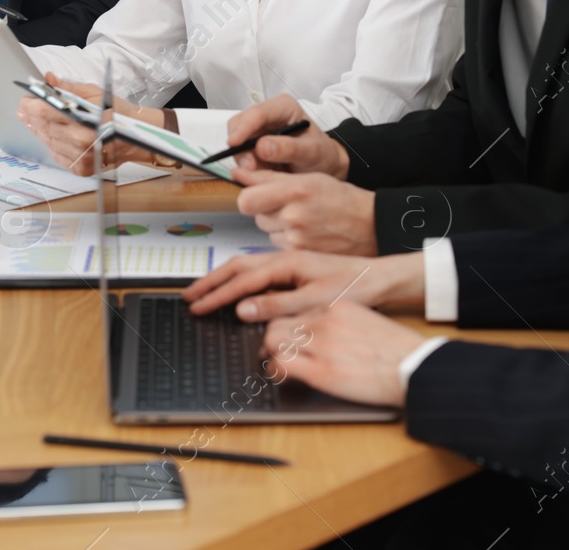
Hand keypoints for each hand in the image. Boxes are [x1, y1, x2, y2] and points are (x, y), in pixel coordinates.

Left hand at [16, 73, 161, 175]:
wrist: (137, 138)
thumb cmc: (117, 112)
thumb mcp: (94, 94)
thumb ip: (68, 88)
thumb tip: (49, 79)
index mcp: (84, 122)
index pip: (46, 113)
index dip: (31, 106)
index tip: (25, 100)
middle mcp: (80, 143)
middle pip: (44, 128)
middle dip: (32, 117)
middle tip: (23, 110)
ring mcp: (80, 159)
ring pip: (49, 143)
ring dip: (40, 131)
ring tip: (33, 121)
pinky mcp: (81, 169)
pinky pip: (58, 156)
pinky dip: (53, 145)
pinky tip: (50, 135)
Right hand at [183, 248, 423, 319]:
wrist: (380, 277)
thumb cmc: (354, 287)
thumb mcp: (315, 302)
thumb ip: (278, 306)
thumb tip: (243, 310)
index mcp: (286, 264)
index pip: (241, 280)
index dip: (216, 295)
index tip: (197, 307)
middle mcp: (283, 259)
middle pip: (236, 267)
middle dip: (210, 282)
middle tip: (188, 297)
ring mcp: (288, 263)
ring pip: (245, 267)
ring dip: (221, 279)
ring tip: (203, 292)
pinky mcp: (294, 269)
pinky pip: (257, 272)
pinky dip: (238, 280)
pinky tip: (236, 290)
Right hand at [224, 95, 348, 178]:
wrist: (323, 167)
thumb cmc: (321, 154)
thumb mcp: (312, 152)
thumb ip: (289, 148)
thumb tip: (261, 147)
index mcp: (283, 107)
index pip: (257, 113)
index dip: (243, 128)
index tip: (234, 143)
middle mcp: (267, 116)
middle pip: (239, 125)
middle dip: (240, 147)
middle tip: (250, 168)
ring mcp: (257, 131)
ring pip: (236, 142)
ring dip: (244, 160)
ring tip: (264, 174)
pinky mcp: (252, 147)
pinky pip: (240, 156)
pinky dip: (247, 168)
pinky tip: (262, 174)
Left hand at [232, 167, 377, 254]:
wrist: (370, 226)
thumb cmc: (342, 200)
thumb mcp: (309, 178)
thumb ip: (269, 177)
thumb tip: (238, 173)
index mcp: (295, 190)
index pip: (246, 199)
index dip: (248, 196)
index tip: (254, 194)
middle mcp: (293, 216)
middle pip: (254, 214)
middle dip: (265, 208)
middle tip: (287, 205)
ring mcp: (296, 239)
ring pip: (265, 229)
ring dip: (276, 224)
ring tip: (301, 219)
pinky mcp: (299, 256)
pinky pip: (277, 245)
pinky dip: (286, 240)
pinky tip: (305, 233)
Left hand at [262, 302, 426, 407]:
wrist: (415, 366)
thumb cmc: (399, 351)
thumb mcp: (368, 324)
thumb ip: (342, 325)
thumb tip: (323, 335)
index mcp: (338, 307)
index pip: (297, 310)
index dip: (288, 326)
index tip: (288, 337)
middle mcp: (325, 321)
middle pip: (278, 322)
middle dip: (273, 339)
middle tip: (275, 353)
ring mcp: (321, 344)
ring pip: (273, 340)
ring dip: (271, 354)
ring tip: (278, 366)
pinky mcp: (320, 370)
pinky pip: (281, 365)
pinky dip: (276, 371)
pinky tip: (284, 377)